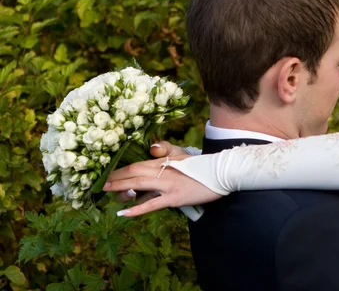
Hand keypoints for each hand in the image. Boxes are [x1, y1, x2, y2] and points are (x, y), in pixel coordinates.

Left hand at [104, 141, 221, 216]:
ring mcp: (167, 185)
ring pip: (138, 186)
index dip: (119, 169)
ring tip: (109, 194)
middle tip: (100, 184)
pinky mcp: (174, 198)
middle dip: (115, 179)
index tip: (106, 173)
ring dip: (121, 190)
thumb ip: (165, 149)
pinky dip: (137, 209)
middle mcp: (162, 171)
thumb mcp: (181, 153)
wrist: (219, 174)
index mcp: (163, 161)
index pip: (136, 164)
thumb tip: (151, 147)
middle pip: (133, 173)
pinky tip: (124, 212)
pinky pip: (152, 204)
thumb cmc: (199, 165)